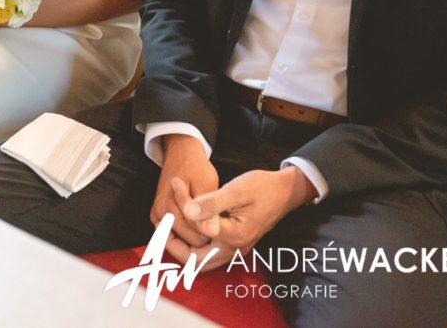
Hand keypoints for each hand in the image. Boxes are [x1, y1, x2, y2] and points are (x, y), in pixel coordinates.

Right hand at [150, 134, 218, 251]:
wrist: (180, 154)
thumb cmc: (196, 167)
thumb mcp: (207, 185)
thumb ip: (208, 209)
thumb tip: (212, 231)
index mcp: (172, 209)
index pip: (197, 239)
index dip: (213, 234)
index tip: (224, 225)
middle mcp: (161, 215)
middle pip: (189, 242)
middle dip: (205, 236)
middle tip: (219, 224)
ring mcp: (158, 216)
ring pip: (182, 240)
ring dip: (196, 235)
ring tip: (211, 222)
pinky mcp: (158, 216)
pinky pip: (174, 234)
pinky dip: (187, 232)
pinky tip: (199, 223)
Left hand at [172, 167, 317, 271]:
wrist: (285, 192)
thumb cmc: (262, 187)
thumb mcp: (236, 190)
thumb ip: (212, 203)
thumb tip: (188, 211)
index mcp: (233, 235)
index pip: (196, 227)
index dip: (181, 205)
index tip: (175, 184)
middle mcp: (234, 249)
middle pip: (194, 261)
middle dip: (173, 245)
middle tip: (160, 225)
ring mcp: (236, 251)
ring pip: (202, 262)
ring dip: (183, 250)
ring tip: (169, 229)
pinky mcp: (235, 246)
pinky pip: (210, 256)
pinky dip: (195, 247)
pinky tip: (187, 229)